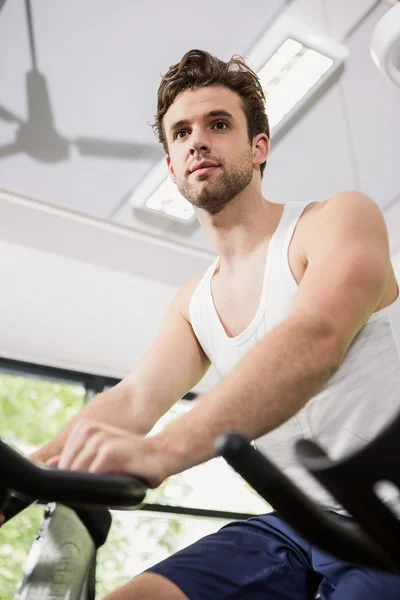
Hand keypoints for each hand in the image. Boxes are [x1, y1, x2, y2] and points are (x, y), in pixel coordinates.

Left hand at [50, 419, 166, 487]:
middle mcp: (89, 430)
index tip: (85, 483)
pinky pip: (91, 476)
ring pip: (77, 473)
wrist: (162, 453)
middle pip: (67, 469)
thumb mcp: (102, 454)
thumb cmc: (132, 459)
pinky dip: (98, 486)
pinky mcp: (108, 452)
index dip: (69, 477)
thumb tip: (53, 465)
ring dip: (89, 485)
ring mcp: (98, 440)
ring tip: (108, 483)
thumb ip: (78, 457)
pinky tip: (112, 483)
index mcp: (85, 427)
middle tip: (99, 487)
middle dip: (77, 483)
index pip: (61, 461)